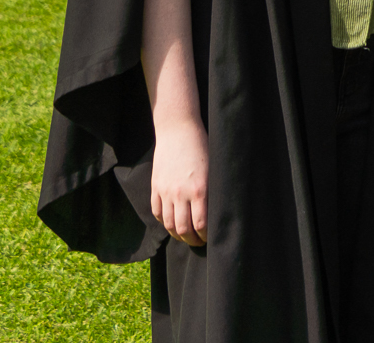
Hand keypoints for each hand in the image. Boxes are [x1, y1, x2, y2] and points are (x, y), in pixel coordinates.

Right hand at [150, 117, 208, 247]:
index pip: (201, 224)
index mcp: (200, 190)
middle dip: (191, 240)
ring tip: (185, 236)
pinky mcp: (155, 187)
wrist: (178, 130)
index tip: (210, 238)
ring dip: (177, 235)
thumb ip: (212, 191)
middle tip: (198, 242)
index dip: (206, 235)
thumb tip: (218, 211)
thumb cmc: (202, 146)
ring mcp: (166, 191)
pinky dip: (164, 222)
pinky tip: (172, 223)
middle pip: (183, 229)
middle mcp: (181, 193)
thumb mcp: (213, 169)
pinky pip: (157, 212)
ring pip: (168, 224)